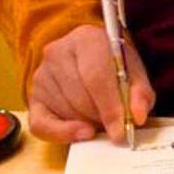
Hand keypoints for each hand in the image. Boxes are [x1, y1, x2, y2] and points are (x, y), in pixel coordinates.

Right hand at [27, 22, 154, 144]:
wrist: (89, 61)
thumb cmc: (114, 68)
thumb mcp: (134, 74)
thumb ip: (140, 93)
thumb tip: (137, 116)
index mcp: (86, 38)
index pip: (96, 77)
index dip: (110, 108)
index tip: (121, 131)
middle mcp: (57, 52)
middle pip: (81, 97)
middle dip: (102, 117)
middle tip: (115, 123)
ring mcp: (41, 75)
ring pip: (67, 112)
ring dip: (88, 122)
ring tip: (100, 116)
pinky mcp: (32, 98)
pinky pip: (41, 125)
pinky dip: (63, 134)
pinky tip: (81, 133)